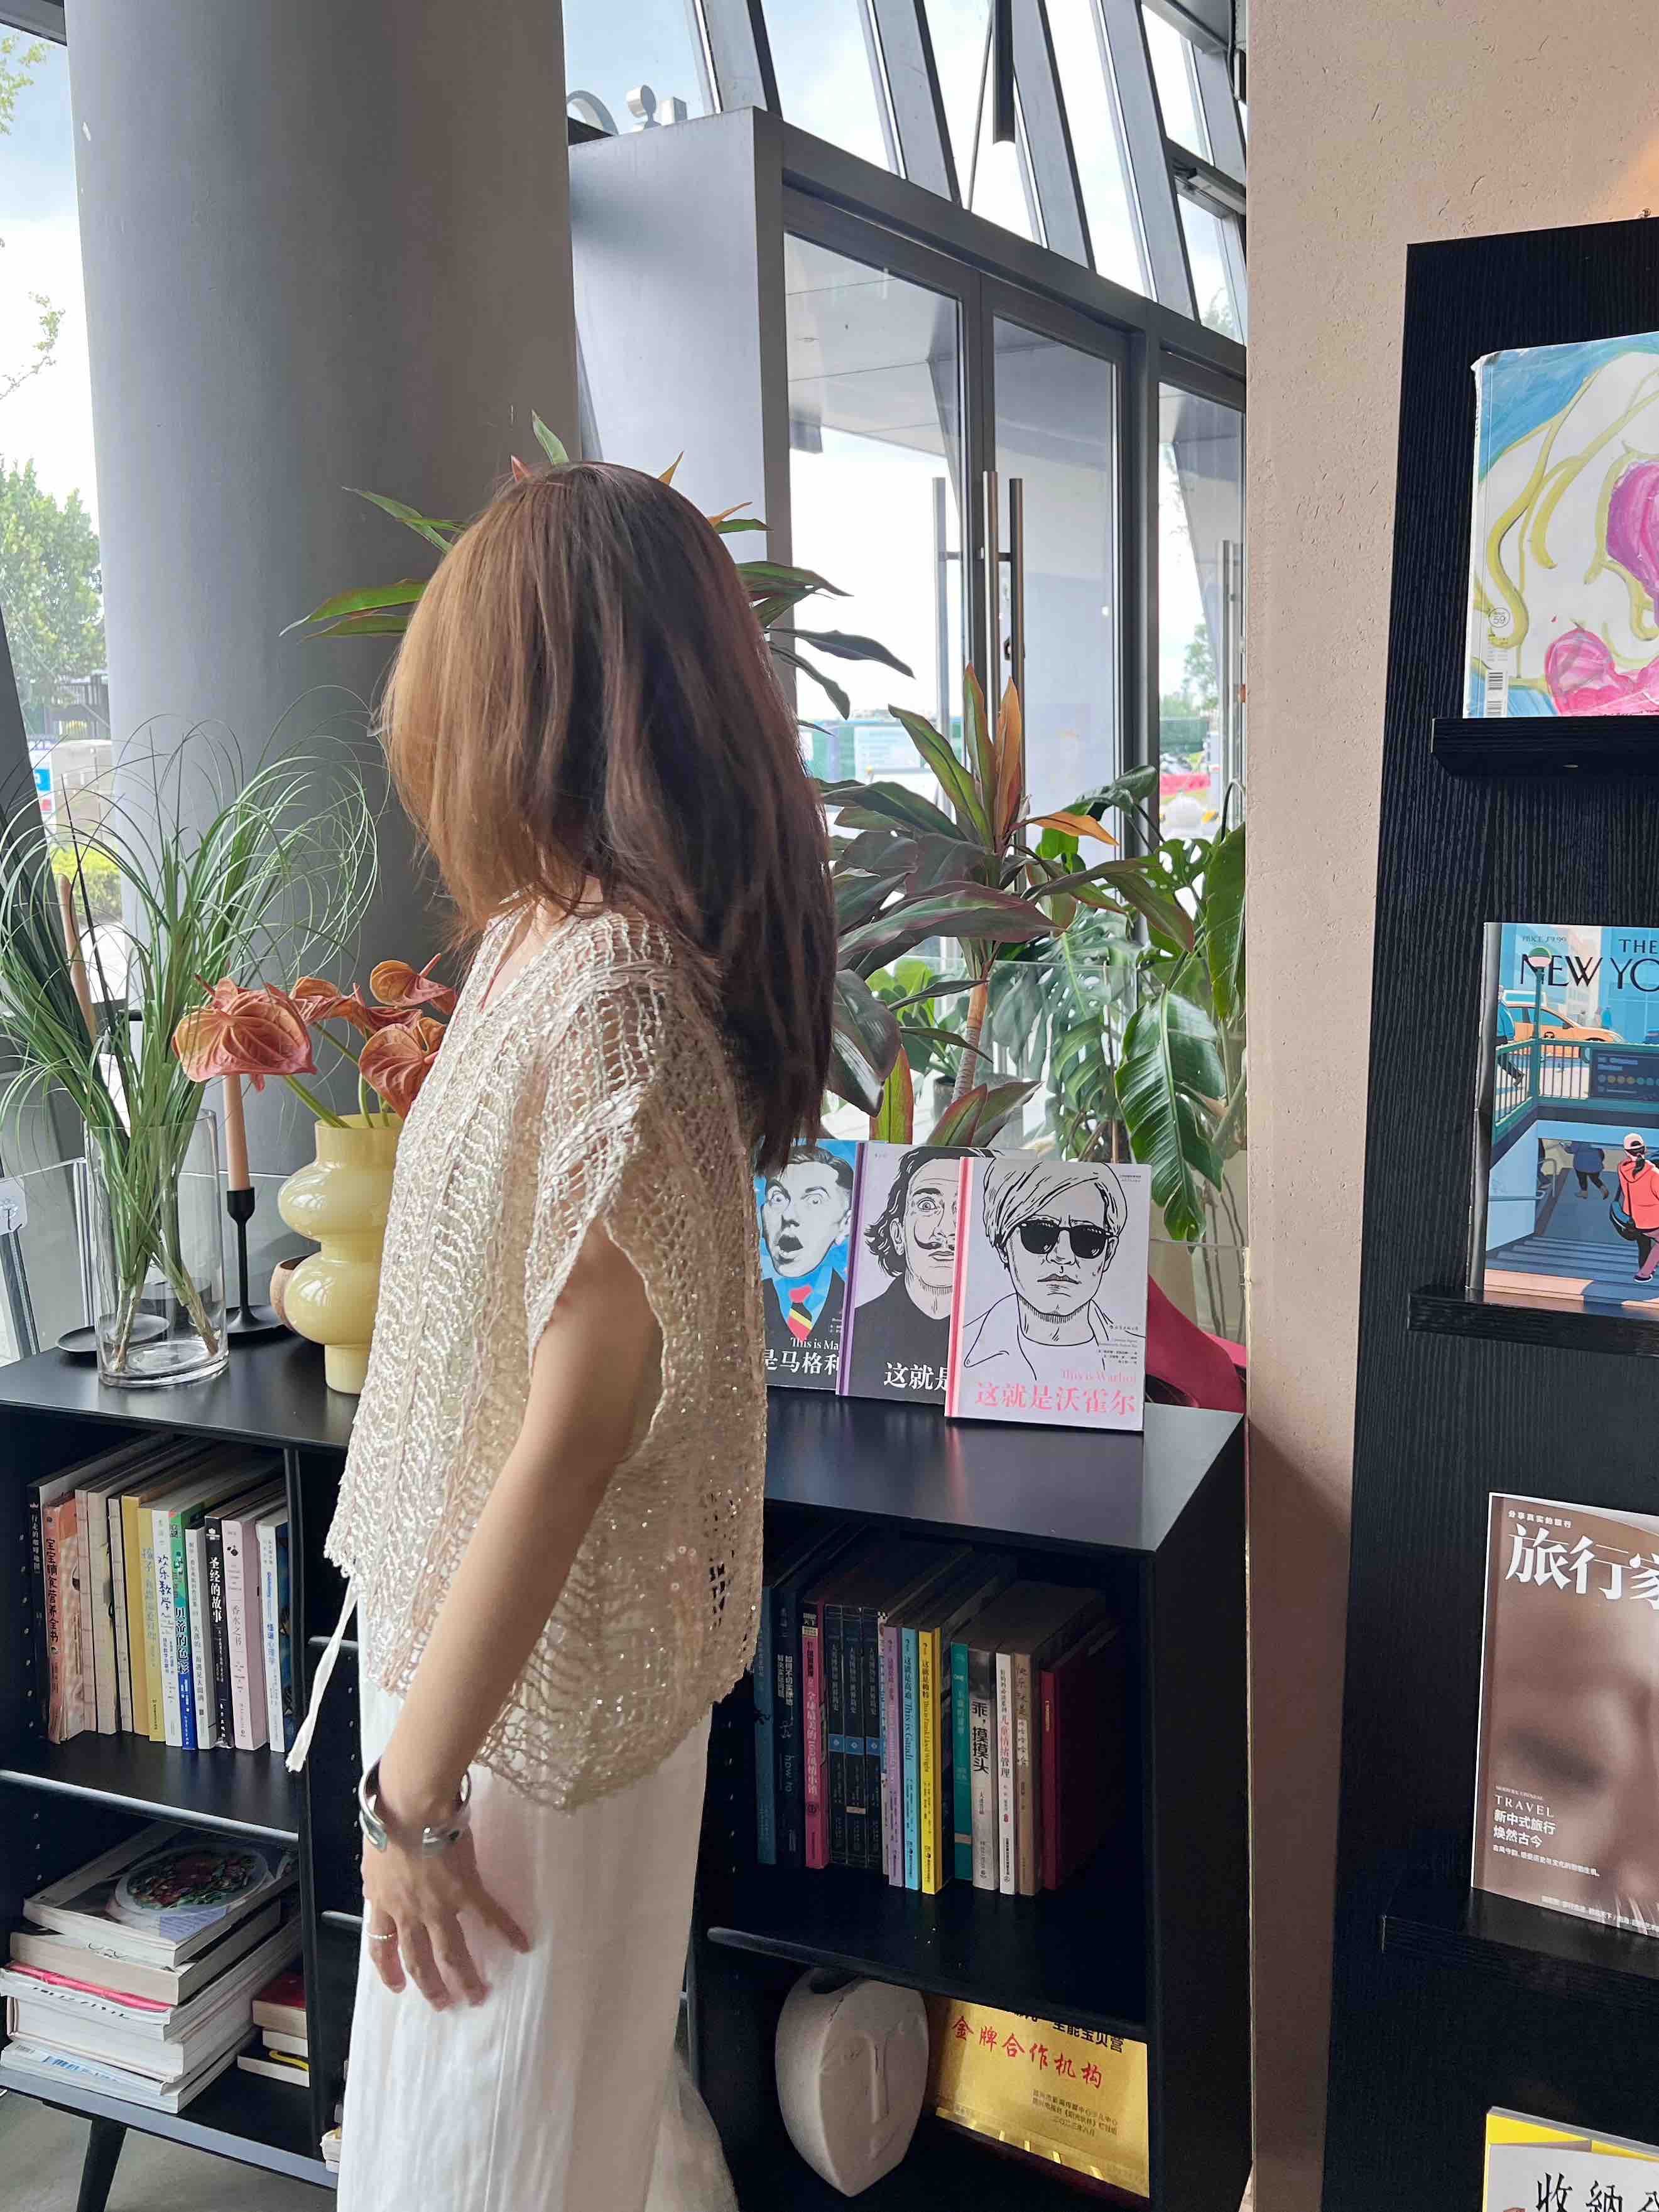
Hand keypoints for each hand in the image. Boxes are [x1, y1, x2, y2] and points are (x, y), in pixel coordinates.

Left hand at [362, 1823, 529, 2009]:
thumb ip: (381, 1875)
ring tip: (477, 1995)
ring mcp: (439, 1905)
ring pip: (450, 1952)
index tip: (398, 1987)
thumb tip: (386, 1876)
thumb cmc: (388, 1820)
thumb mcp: (374, 1856)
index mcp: (384, 1903)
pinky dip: (507, 1931)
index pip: (381, 1947)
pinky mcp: (466, 1890)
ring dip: (464, 1977)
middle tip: (443, 2004)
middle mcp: (410, 1913)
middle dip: (430, 1986)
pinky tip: (522, 1944)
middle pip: (419, 1959)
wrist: (410, 1806)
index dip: (389, 1970)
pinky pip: (489, 1916)